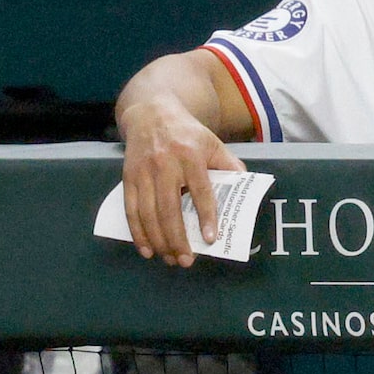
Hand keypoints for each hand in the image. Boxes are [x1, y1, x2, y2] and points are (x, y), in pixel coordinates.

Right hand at [119, 91, 242, 268]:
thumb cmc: (187, 133)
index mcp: (190, 155)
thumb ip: (229, 164)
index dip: (206, 216)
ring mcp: (144, 172)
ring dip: (158, 240)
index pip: (199, 190)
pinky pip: (130, 209)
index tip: (211, 238)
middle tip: (186, 261)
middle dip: (177, 238)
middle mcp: (165, 164)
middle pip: (169, 208)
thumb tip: (244, 186)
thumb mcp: (212, 142)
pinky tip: (147, 249)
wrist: (151, 113)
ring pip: (148, 213)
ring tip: (169, 259)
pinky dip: (138, 232)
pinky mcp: (128, 177)